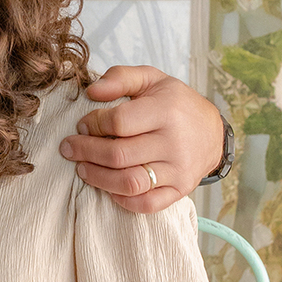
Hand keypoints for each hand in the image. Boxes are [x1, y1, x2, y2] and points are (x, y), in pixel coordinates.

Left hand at [58, 67, 224, 213]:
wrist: (212, 131)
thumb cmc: (174, 104)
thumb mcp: (151, 79)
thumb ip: (120, 77)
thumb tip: (92, 91)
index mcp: (166, 110)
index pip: (119, 122)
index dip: (93, 124)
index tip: (82, 125)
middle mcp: (174, 142)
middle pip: (118, 154)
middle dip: (85, 152)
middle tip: (68, 148)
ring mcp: (178, 170)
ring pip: (129, 183)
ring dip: (98, 178)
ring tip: (82, 168)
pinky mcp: (179, 190)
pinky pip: (146, 204)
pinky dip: (122, 199)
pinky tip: (108, 187)